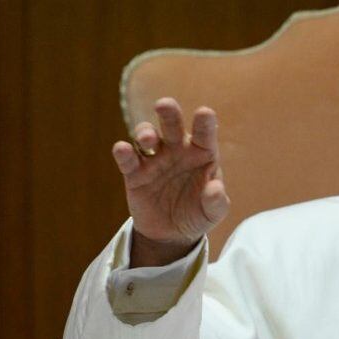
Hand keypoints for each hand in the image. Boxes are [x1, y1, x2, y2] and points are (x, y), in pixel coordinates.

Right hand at [112, 97, 229, 266]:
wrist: (172, 233)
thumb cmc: (197, 213)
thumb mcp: (212, 213)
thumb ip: (216, 202)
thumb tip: (215, 189)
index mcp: (201, 153)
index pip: (204, 134)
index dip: (204, 122)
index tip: (204, 113)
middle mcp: (177, 150)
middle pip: (172, 126)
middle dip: (168, 113)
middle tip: (164, 105)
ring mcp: (154, 159)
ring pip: (147, 136)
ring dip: (145, 132)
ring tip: (148, 139)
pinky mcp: (134, 173)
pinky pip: (127, 159)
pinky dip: (123, 152)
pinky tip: (122, 149)